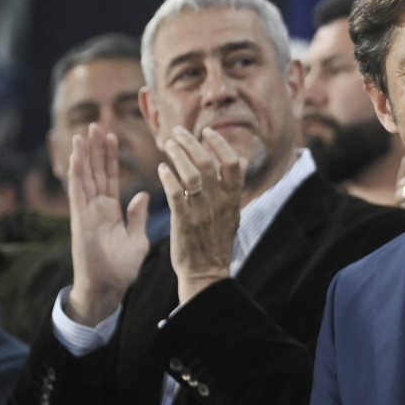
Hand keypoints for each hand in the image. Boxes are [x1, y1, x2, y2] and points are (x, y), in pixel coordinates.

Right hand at [66, 124, 149, 325]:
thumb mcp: (137, 239)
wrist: (107, 289)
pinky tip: (75, 157)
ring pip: (85, 178)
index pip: (110, 178)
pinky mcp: (80, 221)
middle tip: (95, 124)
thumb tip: (142, 195)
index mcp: (111, 212)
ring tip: (83, 133)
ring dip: (84, 155)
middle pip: (96, 173)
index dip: (110, 158)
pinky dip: (76, 175)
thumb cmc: (121, 269)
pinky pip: (78, 194)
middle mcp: (96, 209)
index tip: (112, 136)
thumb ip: (137, 216)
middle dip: (96, 149)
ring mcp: (86, 214)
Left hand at [159, 126, 244, 303]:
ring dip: (178, 156)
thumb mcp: (233, 212)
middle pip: (208, 164)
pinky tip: (161, 169)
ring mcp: (202, 213)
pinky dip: (168, 179)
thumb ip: (235, 185)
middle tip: (177, 132)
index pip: (232, 163)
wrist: (206, 273)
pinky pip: (175, 195)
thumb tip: (243, 160)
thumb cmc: (217, 240)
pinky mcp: (184, 223)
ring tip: (167, 145)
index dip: (219, 144)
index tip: (206, 131)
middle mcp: (219, 203)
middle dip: (192, 144)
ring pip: (192, 176)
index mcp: (233, 199)